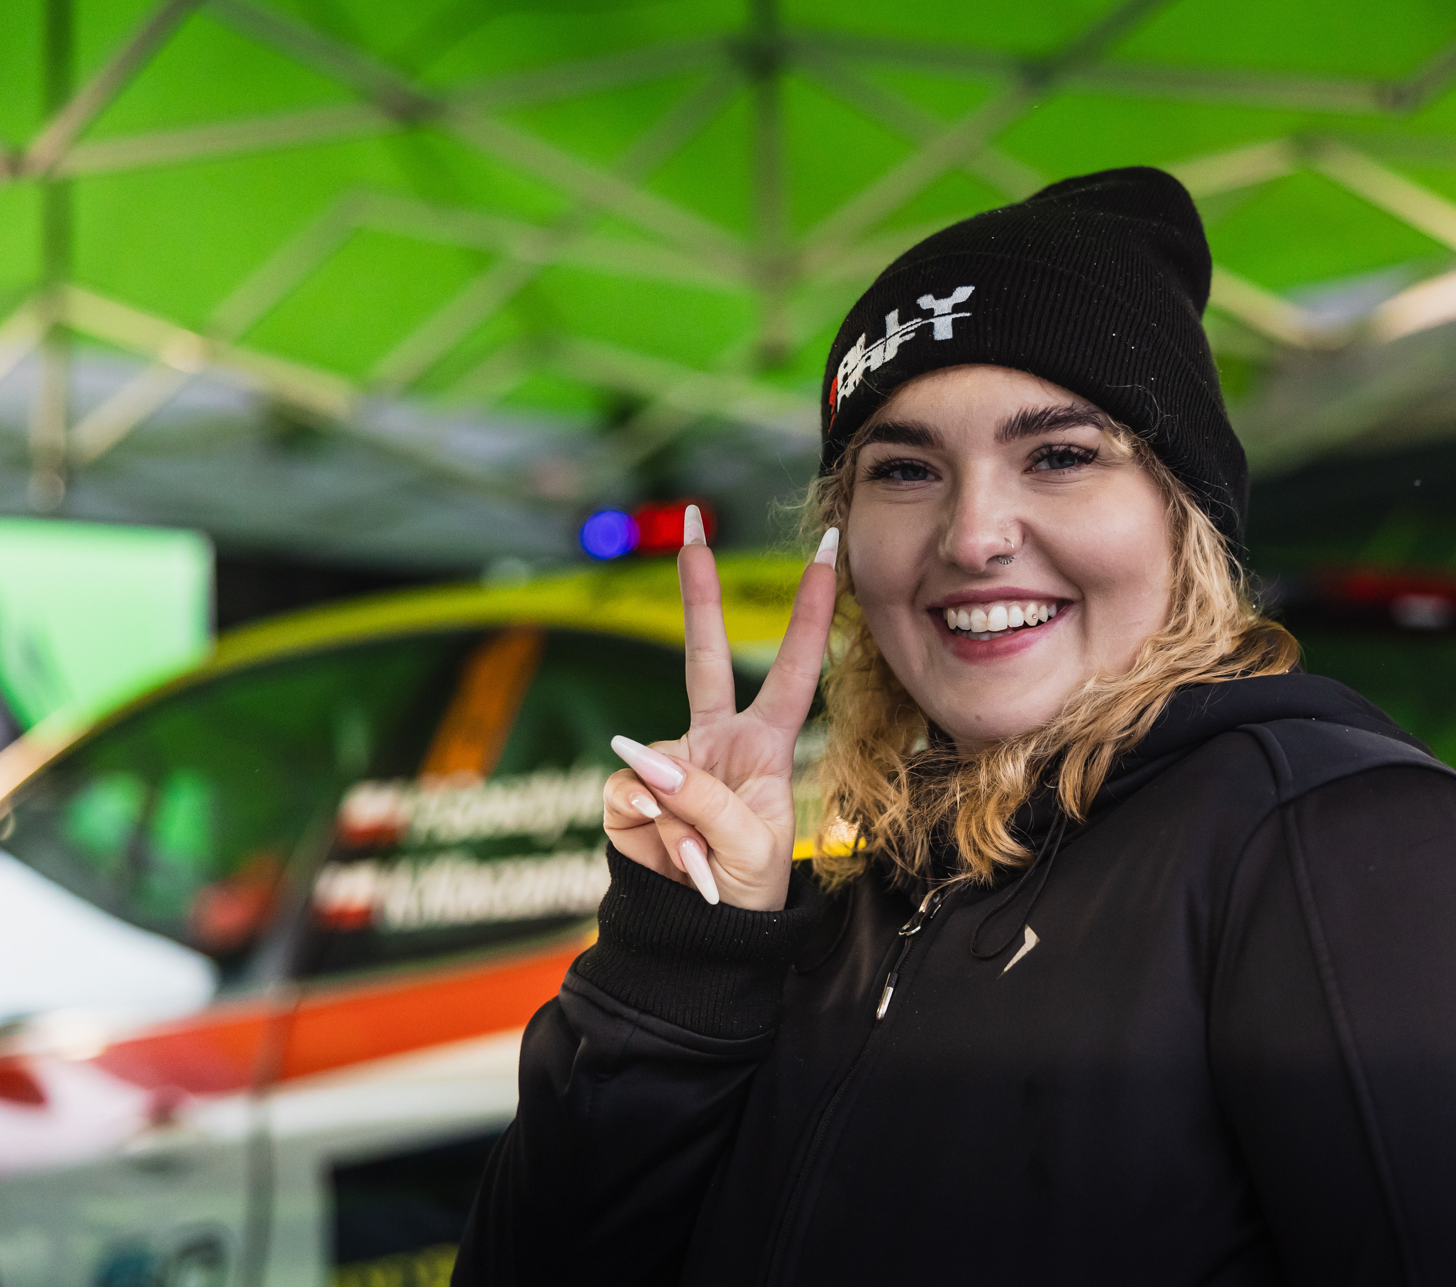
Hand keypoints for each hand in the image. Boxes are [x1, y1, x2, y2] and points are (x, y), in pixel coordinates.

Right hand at [603, 508, 837, 910]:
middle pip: (705, 653)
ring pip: (658, 763)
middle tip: (693, 519)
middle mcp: (716, 740)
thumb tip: (645, 761)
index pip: (792, 667)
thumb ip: (701, 801)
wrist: (699, 936)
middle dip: (697, 588)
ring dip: (681, 823)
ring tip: (701, 864)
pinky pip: (629, 796)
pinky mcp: (627, 791)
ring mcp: (668, 763)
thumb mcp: (746, 850)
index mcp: (764, 745)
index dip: (810, 610)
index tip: (828, 548)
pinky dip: (650, 835)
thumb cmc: (745, 892)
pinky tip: (671, 861)